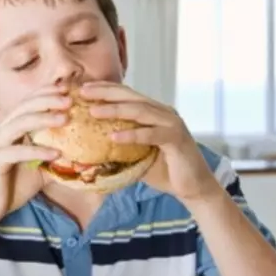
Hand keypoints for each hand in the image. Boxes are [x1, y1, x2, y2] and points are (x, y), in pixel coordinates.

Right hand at [0, 87, 69, 224]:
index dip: (45, 93)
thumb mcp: (38, 168)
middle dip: (47, 100)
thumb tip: (82, 154)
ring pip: (19, 123)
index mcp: (7, 130)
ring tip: (65, 118)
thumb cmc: (11, 187)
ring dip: (43, 118)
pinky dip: (38, 151)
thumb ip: (52, 156)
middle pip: (24, 107)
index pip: (26, 103)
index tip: (67, 88)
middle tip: (69, 99)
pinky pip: (17, 151)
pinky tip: (56, 154)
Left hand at [80, 82, 221, 201]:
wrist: (193, 187)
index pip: (126, 95)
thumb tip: (89, 147)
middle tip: (82, 92)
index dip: (105, 89)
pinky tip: (114, 137)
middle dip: (105, 92)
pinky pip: (151, 134)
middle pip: (131, 96)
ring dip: (115, 110)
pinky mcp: (176, 139)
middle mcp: (162, 113)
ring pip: (140, 111)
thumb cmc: (163, 170)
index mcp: (153, 112)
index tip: (82, 88)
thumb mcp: (135, 155)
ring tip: (93, 111)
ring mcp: (171, 123)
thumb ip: (118, 146)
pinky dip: (132, 135)